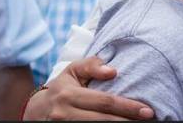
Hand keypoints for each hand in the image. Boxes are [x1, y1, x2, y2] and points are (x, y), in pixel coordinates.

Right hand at [23, 57, 153, 120]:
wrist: (33, 111)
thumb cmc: (61, 88)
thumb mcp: (72, 71)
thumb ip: (91, 65)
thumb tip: (112, 71)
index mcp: (70, 95)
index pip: (105, 102)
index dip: (127, 107)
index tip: (147, 110)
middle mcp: (65, 114)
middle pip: (102, 121)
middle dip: (127, 122)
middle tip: (149, 120)